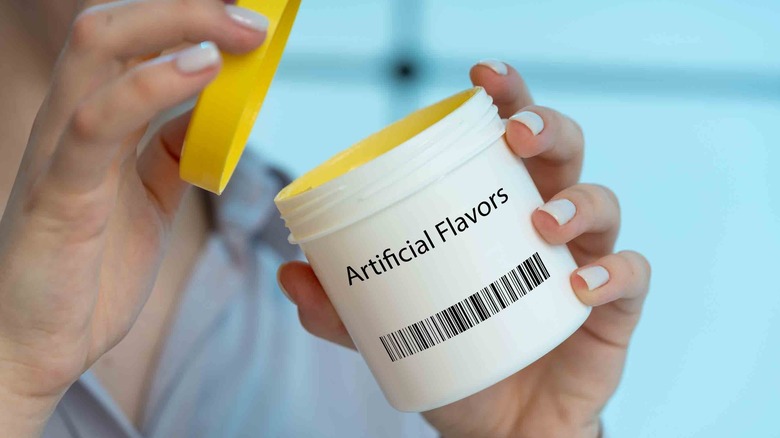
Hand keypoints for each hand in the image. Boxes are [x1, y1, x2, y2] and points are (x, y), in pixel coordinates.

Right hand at [0, 1, 267, 434]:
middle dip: (187, 11)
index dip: (185, 21)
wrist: (35, 345)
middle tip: (256, 22)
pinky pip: (97, 124)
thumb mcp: (148, 199)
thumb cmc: (88, 273)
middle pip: (112, 28)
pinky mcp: (59, 193)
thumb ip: (170, 153)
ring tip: (238, 33)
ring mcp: (59, 153)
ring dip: (175, 29)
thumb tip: (210, 115)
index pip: (129, 43)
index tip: (247, 24)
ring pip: (99, 52)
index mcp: (92, 126)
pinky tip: (202, 72)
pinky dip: (151, 88)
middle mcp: (69, 125)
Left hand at [278, 62, 650, 437]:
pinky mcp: (610, 309)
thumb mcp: (392, 331)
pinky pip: (630, 278)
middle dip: (545, 128)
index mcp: (496, 209)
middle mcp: (545, 222)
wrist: (499, 428)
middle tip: (514, 135)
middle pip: (561, 152)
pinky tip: (582, 284)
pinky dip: (614, 274)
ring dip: (578, 201)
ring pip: (601, 204)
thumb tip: (289, 274)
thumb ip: (343, 308)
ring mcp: (582, 261)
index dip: (505, 98)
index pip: (507, 139)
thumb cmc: (454, 357)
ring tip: (544, 221)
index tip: (480, 76)